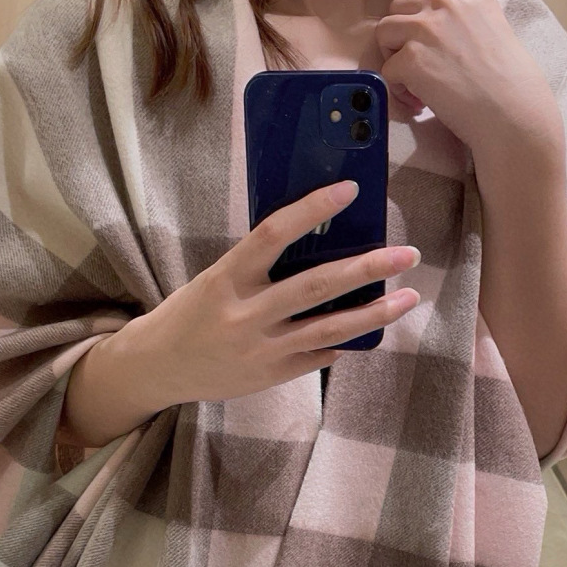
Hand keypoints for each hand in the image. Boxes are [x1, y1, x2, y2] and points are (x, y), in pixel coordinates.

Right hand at [122, 180, 420, 407]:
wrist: (157, 367)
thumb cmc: (190, 313)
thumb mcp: (216, 279)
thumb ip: (258, 265)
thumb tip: (320, 244)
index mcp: (226, 277)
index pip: (274, 233)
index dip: (313, 209)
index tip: (350, 190)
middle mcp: (244, 314)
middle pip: (316, 286)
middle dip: (367, 269)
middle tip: (407, 254)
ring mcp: (259, 349)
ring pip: (329, 328)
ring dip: (374, 312)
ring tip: (408, 297)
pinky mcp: (269, 376)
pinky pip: (317, 356)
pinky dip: (343, 341)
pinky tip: (367, 330)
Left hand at [377, 0, 563, 161]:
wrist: (511, 112)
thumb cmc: (509, 81)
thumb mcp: (494, 26)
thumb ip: (463, 17)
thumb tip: (435, 24)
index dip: (418, 5)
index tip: (425, 30)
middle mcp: (446, 2)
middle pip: (399, 6)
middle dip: (403, 34)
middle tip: (419, 63)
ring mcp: (426, 28)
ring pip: (384, 32)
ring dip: (394, 56)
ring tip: (414, 81)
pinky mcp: (411, 59)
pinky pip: (386, 69)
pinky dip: (398, 89)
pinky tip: (420, 102)